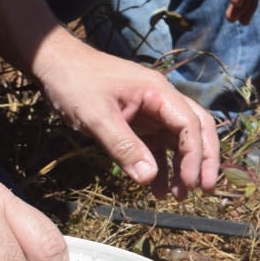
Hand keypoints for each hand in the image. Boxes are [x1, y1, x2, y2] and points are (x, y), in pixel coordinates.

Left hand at [30, 29, 220, 199]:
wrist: (54, 64)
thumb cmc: (74, 83)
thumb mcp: (96, 117)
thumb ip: (124, 147)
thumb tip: (148, 178)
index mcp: (158, 93)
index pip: (190, 124)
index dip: (195, 155)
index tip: (191, 182)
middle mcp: (161, 101)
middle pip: (197, 129)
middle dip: (204, 160)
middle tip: (205, 190)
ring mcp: (151, 112)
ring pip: (179, 140)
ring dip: (183, 167)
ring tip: (178, 196)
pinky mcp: (138, 123)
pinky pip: (157, 146)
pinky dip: (160, 167)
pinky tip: (155, 188)